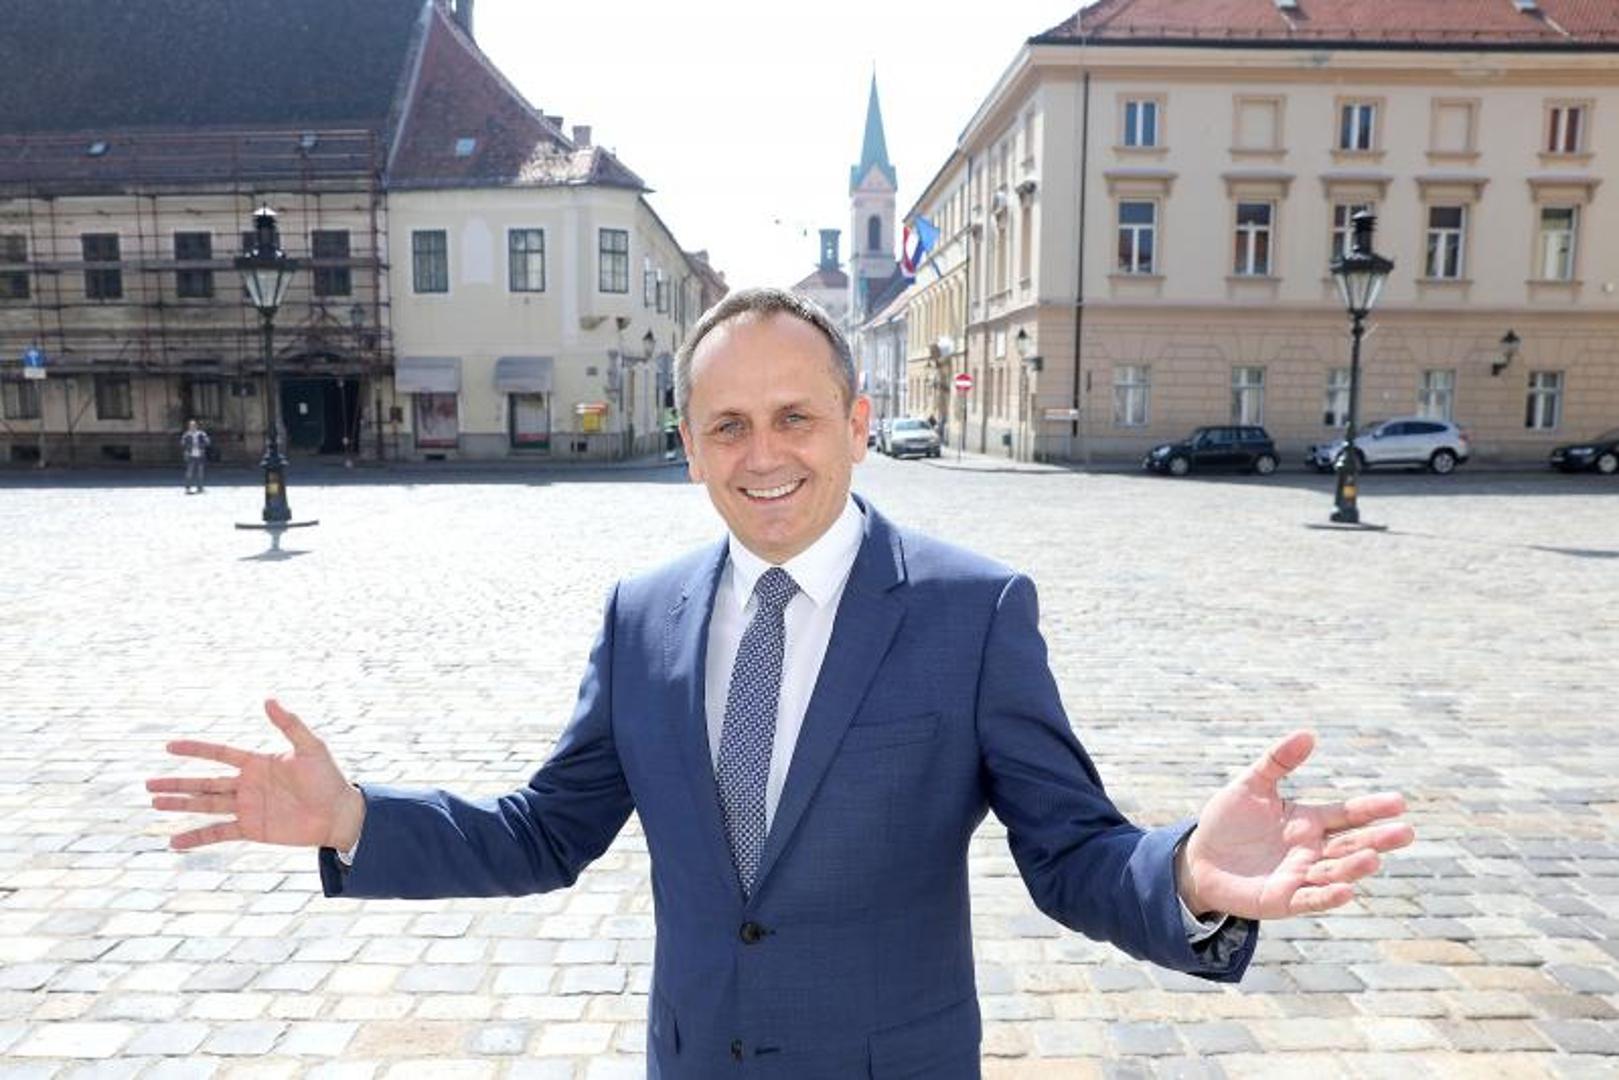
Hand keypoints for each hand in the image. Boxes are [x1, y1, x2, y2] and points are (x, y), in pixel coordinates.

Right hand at [146, 699, 364, 851]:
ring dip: (180, 805)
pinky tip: (174, 841)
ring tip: (154, 803)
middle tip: (147, 783)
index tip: (169, 746)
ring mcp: (247, 808)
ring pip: (205, 805)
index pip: (219, 754)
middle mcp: (248, 785)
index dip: (195, 749)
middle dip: (177, 782)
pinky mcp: (252, 829)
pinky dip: (196, 837)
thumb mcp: (311, 748)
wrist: (339, 814)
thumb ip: (289, 724)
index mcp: (258, 763)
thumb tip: (268, 700)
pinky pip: (218, 833)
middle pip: (204, 783)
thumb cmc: (329, 778)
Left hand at [1176, 729, 1413, 919]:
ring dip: (1355, 866)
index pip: (1347, 814)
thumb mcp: (1250, 786)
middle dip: (1378, 839)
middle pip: (1352, 844)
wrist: (1199, 860)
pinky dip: (1328, 896)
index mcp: (1309, 821)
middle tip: (1406, 832)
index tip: (1399, 802)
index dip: (1372, 809)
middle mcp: (1312, 850)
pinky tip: (1346, 890)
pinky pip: (1311, 899)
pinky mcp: (1285, 899)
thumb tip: (1308, 734)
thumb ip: (1277, 761)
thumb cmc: (1227, 822)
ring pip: (1336, 872)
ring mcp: (1302, 876)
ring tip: (1374, 857)